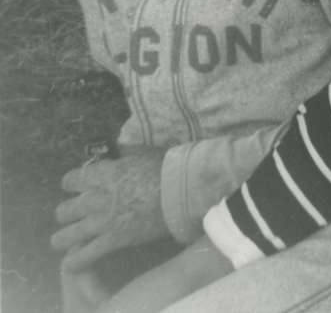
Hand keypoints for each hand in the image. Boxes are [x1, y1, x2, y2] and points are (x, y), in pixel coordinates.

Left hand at [51, 148, 167, 269]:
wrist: (180, 191)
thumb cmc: (165, 168)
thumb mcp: (141, 153)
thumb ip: (124, 155)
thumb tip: (118, 151)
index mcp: (103, 174)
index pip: (70, 180)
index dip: (71, 184)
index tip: (77, 187)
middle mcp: (96, 198)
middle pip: (64, 210)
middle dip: (67, 213)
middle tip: (75, 215)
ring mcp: (102, 221)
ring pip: (66, 236)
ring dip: (64, 239)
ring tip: (65, 241)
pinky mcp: (112, 240)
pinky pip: (84, 256)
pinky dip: (75, 262)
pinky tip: (72, 264)